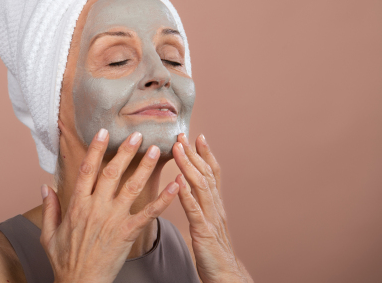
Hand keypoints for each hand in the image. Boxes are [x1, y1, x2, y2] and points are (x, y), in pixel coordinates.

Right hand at [40, 129, 179, 282]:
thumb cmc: (64, 260)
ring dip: (145, 168)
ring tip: (156, 150)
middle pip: (112, 173)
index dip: (95, 149)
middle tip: (137, 135)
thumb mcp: (48, 233)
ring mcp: (113, 220)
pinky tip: (175, 185)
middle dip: (125, 151)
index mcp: (77, 204)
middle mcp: (96, 207)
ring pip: (131, 187)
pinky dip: (163, 199)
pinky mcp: (128, 233)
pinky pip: (149, 213)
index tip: (103, 132)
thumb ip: (49, 208)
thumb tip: (45, 186)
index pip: (87, 170)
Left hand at [173, 134, 252, 282]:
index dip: (206, 154)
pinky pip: (194, 211)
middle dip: (194, 152)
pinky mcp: (204, 232)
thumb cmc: (213, 251)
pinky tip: (178, 182)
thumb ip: (201, 204)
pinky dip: (187, 195)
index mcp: (215, 204)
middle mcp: (215, 207)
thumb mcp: (208, 222)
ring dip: (189, 166)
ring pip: (200, 186)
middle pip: (206, 174)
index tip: (198, 136)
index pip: (212, 173)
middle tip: (183, 134)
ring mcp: (211, 218)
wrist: (225, 275)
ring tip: (178, 149)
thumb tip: (188, 185)